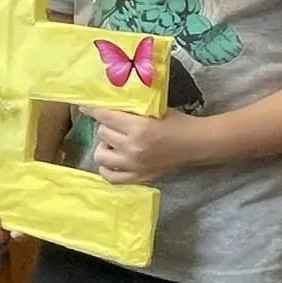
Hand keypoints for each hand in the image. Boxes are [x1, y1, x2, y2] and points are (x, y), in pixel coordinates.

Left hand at [84, 106, 200, 184]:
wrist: (196, 144)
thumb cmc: (177, 123)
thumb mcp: (154, 110)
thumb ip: (131, 110)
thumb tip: (105, 104)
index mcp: (139, 128)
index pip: (105, 117)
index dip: (93, 110)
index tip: (85, 106)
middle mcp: (133, 148)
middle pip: (102, 133)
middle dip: (107, 126)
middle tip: (117, 125)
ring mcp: (134, 166)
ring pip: (100, 154)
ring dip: (105, 146)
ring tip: (116, 142)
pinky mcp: (138, 178)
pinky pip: (109, 176)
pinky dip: (107, 167)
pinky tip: (113, 159)